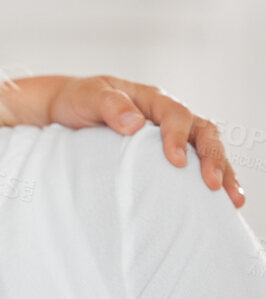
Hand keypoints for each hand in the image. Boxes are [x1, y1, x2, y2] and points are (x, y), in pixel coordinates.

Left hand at [48, 76, 243, 207]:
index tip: (176, 161)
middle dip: (212, 157)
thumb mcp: (89, 97)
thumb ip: (109, 106)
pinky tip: (218, 202)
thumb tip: (135, 123)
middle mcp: (168, 115)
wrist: (67, 106)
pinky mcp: (165, 151)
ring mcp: (170, 133)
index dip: (179, 137)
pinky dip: (210, 177)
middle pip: (203, 132)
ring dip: (222, 171)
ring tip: (232, 199)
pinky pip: (194, 161)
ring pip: (206, 148)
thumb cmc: (80, 99)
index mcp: (152, 100)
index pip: (176, 116)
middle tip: (214, 185)